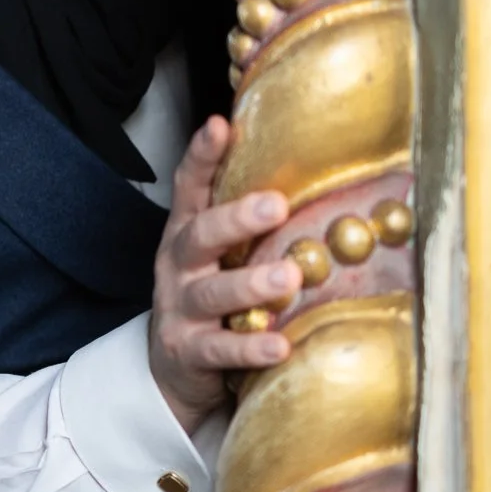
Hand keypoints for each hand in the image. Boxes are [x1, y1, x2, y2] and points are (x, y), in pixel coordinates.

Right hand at [149, 115, 298, 434]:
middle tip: (276, 205)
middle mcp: (178, 265)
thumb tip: (317, 176)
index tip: (219, 124)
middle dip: (236, 219)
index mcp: (187, 233)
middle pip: (200, 235)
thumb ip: (249, 223)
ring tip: (289, 275)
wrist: (174, 366)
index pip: (189, 187)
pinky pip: (220, 349)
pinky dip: (250, 347)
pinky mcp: (189, 351)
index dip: (202, 156)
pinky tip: (279, 345)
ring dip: (250, 283)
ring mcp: (180, 308)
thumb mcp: (219, 253)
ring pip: (212, 292)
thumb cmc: (211, 295)